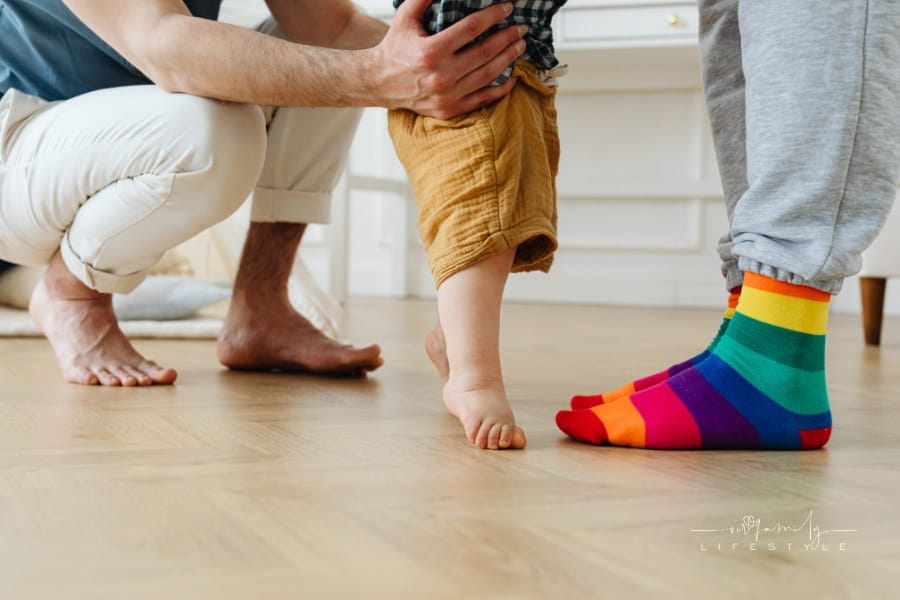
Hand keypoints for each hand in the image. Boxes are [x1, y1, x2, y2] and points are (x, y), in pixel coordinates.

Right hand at [370, 0, 526, 118]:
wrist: (380, 82)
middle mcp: (441, 75)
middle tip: (522, 28)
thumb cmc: (395, 46)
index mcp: (431, 51)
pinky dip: (501, 89)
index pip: (472, 28)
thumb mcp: (405, 17)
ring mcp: (447, 95)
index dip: (493, 16)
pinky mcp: (449, 109)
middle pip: (485, 53)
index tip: (507, 8)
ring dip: (508, 59)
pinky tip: (513, 77)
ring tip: (519, 46)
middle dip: (508, 38)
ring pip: (487, 75)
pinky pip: (482, 99)